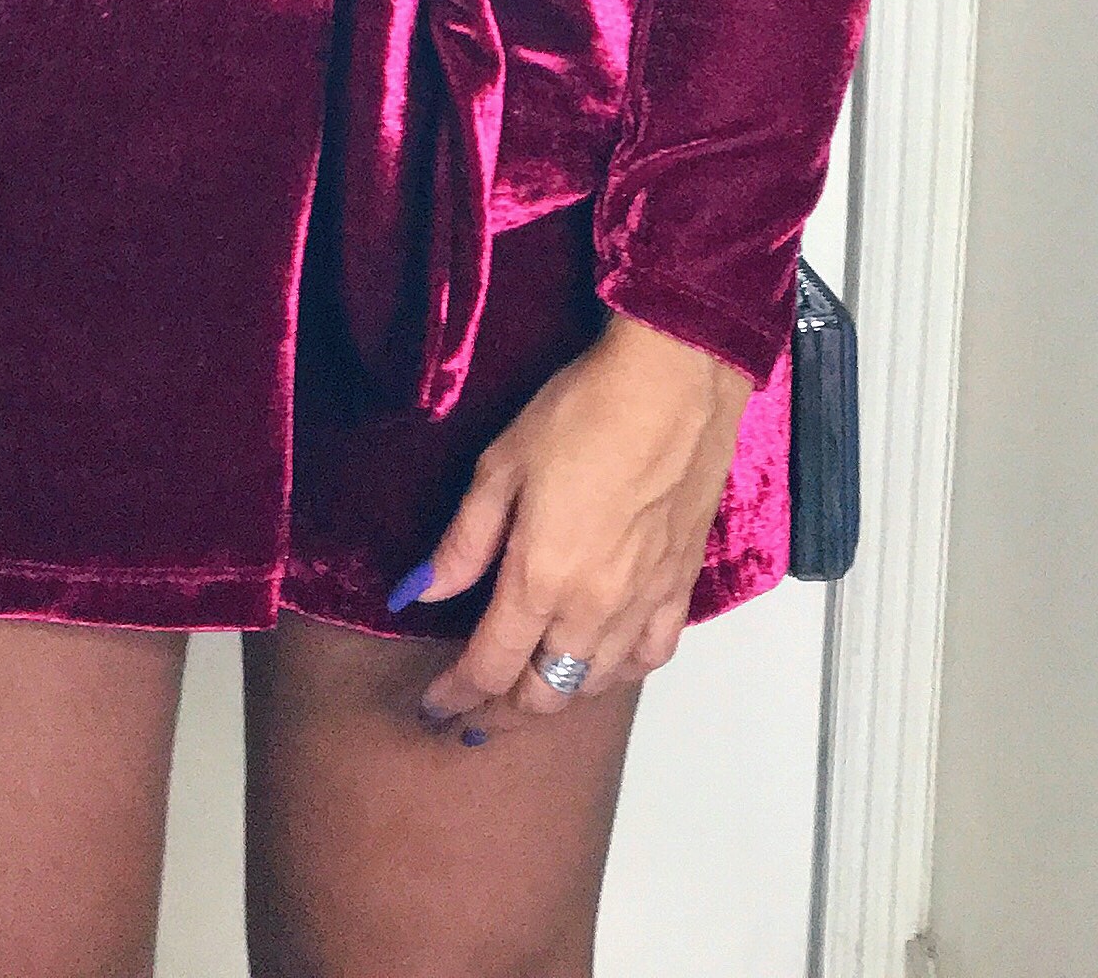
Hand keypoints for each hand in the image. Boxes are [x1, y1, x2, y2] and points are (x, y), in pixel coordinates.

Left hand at [406, 313, 754, 739]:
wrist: (674, 384)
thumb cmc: (582, 413)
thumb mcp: (501, 466)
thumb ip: (463, 542)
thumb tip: (418, 594)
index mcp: (540, 580)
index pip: (490, 667)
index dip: (456, 696)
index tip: (433, 708)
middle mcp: (593, 609)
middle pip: (543, 693)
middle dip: (501, 712)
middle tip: (473, 713)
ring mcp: (643, 603)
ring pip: (595, 684)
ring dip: (555, 696)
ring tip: (526, 690)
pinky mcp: (680, 586)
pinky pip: (650, 657)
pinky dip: (618, 673)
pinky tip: (599, 664)